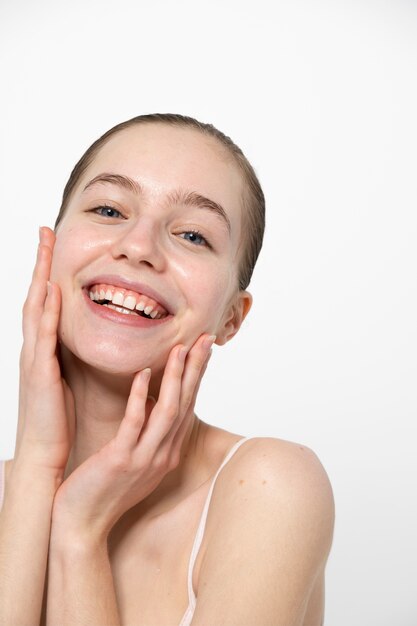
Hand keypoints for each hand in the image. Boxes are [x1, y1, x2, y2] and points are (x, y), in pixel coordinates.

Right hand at [15, 226, 74, 475]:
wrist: (45, 456)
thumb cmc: (59, 420)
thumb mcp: (67, 380)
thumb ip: (70, 356)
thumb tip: (86, 337)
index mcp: (44, 350)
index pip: (45, 302)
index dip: (48, 272)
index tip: (54, 244)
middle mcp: (35, 348)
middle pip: (35, 295)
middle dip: (40, 262)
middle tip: (44, 231)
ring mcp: (34, 359)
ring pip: (35, 308)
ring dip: (40, 276)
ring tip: (45, 246)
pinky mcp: (41, 374)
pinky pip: (44, 336)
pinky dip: (46, 312)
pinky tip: (51, 291)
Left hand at [50, 333, 213, 540]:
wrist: (82, 525)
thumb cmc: (104, 489)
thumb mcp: (135, 460)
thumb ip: (148, 433)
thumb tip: (154, 402)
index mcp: (167, 452)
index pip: (188, 406)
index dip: (197, 376)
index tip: (204, 349)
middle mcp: (163, 454)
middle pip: (186, 404)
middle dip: (196, 369)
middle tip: (206, 339)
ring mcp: (145, 458)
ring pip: (168, 411)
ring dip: (175, 378)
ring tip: (180, 349)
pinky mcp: (122, 460)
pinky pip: (135, 423)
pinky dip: (141, 397)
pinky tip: (143, 374)